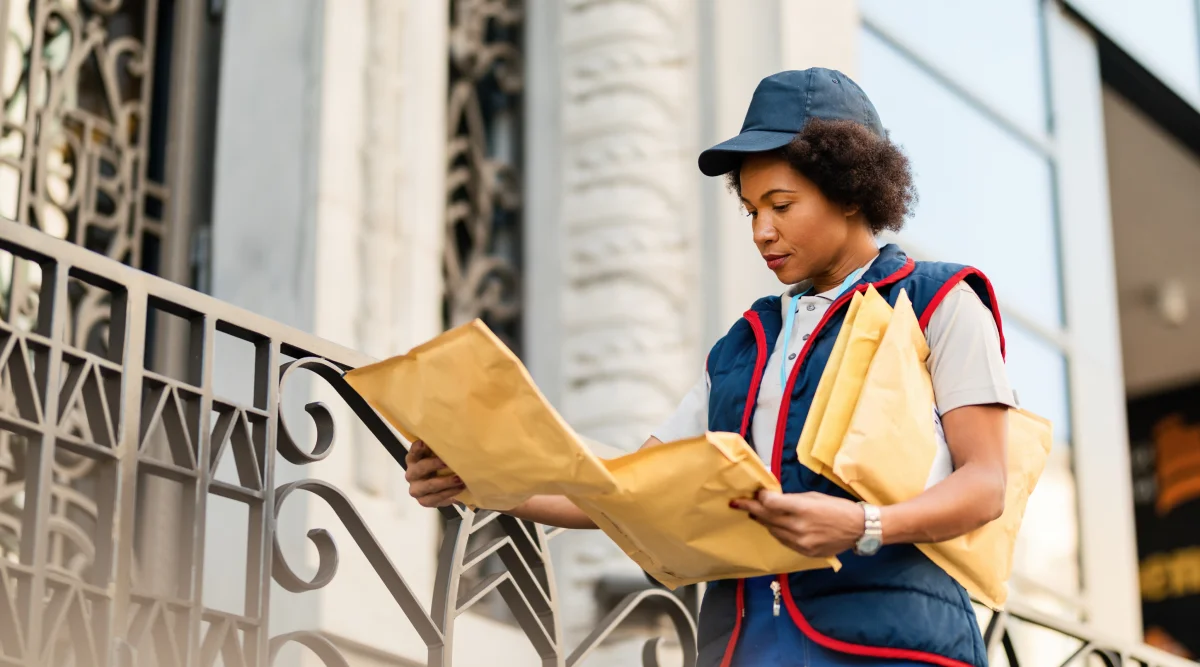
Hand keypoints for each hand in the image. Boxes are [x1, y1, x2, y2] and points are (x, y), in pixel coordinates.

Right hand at [404, 440, 464, 507]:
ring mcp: (416, 489)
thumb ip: (441, 449)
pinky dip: (447, 495)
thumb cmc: (441, 466)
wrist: (441, 486)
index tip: (424, 444)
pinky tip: (458, 491)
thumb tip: (455, 439)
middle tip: (447, 463)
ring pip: (428, 486)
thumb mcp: (439, 456)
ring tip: (459, 480)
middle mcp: (412, 474)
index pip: (413, 452)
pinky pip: (434, 499)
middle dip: (433, 465)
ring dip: (445, 483)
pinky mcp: (423, 501)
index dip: (418, 448)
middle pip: (420, 468)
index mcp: (413, 459)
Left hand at [731, 491, 864, 557]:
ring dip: (763, 521)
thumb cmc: (837, 508)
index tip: (755, 493)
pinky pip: (783, 541)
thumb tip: (772, 498)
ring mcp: (801, 542)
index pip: (770, 503)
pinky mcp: (804, 552)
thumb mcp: (814, 497)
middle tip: (737, 503)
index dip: (760, 497)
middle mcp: (799, 527)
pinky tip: (774, 526)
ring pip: (773, 531)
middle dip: (751, 508)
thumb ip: (792, 499)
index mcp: (802, 509)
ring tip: (755, 513)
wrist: (858, 529)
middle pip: (767, 518)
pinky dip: (777, 532)